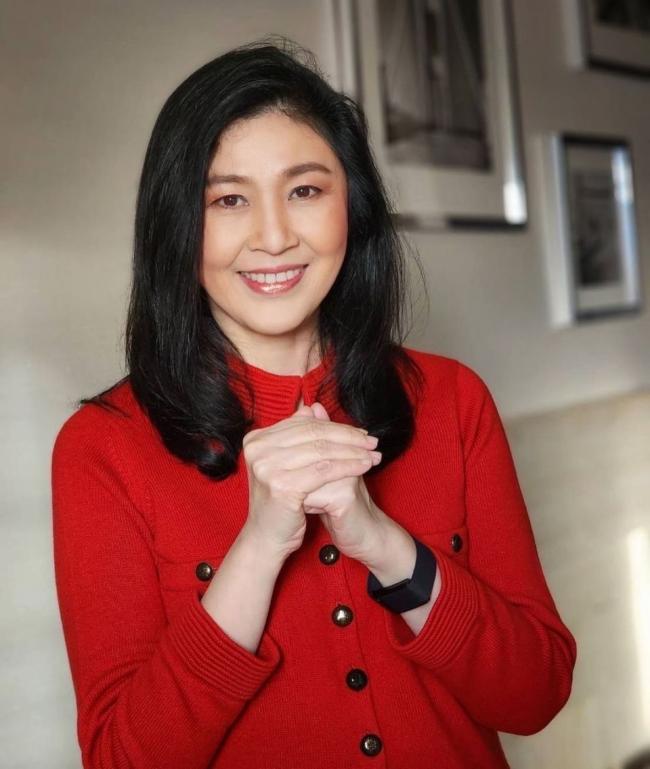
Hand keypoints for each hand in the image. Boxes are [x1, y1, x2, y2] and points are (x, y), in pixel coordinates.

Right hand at [241, 402, 379, 560]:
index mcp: (255, 439)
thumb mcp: (286, 463)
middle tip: (372, 441)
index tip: (359, 432)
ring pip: (322, 451)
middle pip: (314, 435)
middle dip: (347, 437)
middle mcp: (257, 449)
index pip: (303, 424)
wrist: (267, 538)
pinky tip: (364, 467)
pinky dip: (349, 466)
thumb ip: (298, 435)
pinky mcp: (282, 485)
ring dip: (353, 451)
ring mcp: (267, 467)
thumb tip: (314, 407)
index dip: (334, 426)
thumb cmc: (280, 502)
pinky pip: (325, 470)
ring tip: (373, 454)